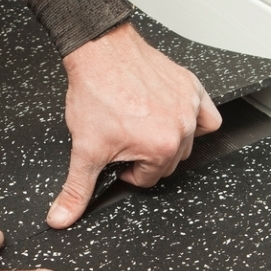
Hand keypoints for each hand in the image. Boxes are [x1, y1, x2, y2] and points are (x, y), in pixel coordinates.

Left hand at [47, 23, 221, 228]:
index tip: (114, 156)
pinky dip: (195, 120)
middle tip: (123, 140)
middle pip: (168, 163)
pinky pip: (208, 114)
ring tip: (140, 127)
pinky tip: (170, 116)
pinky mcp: (192, 87)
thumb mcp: (83, 149)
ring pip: (188, 142)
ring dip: (166, 140)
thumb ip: (75, 189)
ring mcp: (190, 106)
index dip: (125, 171)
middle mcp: (182, 128)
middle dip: (145, 157)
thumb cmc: (95, 92)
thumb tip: (62, 219)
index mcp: (160, 148)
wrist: (99, 51)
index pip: (146, 180)